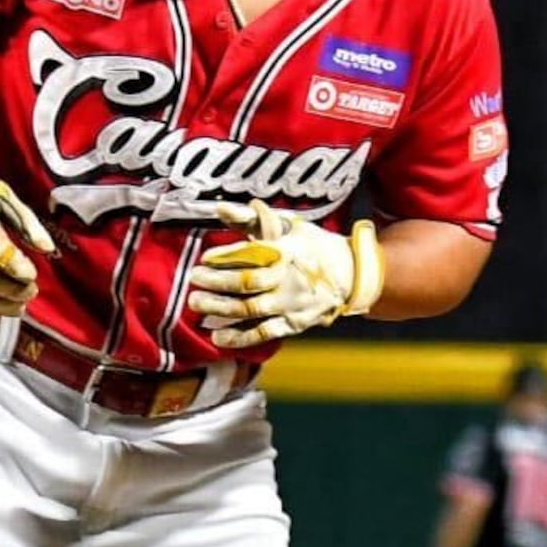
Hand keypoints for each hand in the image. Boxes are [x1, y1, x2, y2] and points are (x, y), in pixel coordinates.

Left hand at [186, 204, 384, 348]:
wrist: (353, 276)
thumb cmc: (316, 246)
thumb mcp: (291, 225)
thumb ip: (253, 219)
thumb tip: (219, 209)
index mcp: (288, 250)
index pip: (251, 254)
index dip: (225, 257)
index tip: (205, 258)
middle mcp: (289, 278)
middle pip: (246, 282)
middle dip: (216, 281)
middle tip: (193, 278)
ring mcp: (291, 303)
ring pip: (250, 308)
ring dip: (219, 307)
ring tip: (196, 303)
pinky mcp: (294, 323)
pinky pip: (263, 333)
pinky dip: (239, 337)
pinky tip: (217, 336)